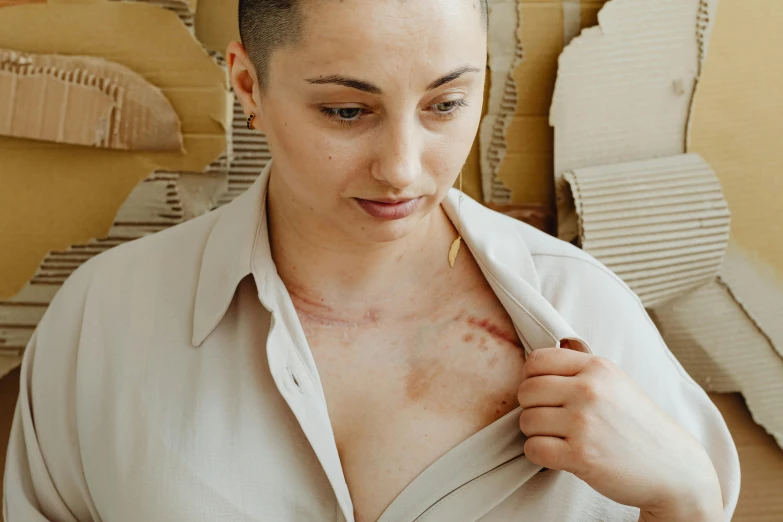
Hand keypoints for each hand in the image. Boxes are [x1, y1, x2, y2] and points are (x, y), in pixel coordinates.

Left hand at [517, 346, 722, 520]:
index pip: (536, 361)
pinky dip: (539, 454)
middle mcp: (589, 390)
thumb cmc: (638, 425)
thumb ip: (579, 369)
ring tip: (558, 438)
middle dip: (531, 408)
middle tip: (550, 420)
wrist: (674, 468)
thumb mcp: (615, 382)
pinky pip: (533, 448)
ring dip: (535, 433)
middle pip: (526, 391)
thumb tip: (535, 361)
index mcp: (596, 368)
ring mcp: (584, 423)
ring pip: (526, 421)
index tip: (544, 394)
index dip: (532, 378)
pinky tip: (558, 455)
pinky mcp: (581, 455)